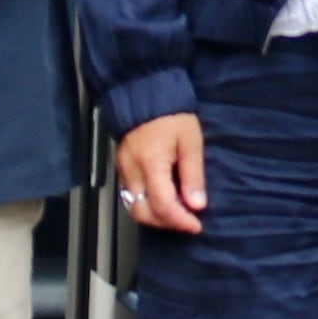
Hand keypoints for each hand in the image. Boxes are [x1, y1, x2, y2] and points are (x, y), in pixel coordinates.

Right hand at [115, 112, 207, 234]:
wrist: (146, 94)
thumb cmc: (171, 114)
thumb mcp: (191, 142)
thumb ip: (193, 175)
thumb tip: (196, 205)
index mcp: (151, 163)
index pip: (162, 205)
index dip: (180, 220)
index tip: (196, 225)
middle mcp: (132, 169)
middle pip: (142, 212)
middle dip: (166, 223)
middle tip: (186, 222)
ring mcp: (123, 169)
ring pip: (133, 207)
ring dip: (155, 216)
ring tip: (177, 213)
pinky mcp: (120, 166)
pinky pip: (129, 195)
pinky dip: (146, 204)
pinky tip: (163, 200)